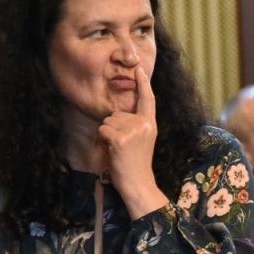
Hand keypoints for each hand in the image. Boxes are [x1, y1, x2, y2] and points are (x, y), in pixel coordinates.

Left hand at [99, 66, 167, 217]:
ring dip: (108, 134)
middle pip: (116, 113)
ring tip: (120, 150)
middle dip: (113, 127)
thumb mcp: (141, 141)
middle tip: (124, 147)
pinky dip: (104, 140)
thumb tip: (116, 115)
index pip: (147, 100)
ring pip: (108, 121)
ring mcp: (134, 131)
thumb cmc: (136, 164)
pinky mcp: (121, 138)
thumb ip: (135, 125)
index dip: (143, 84)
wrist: (139, 183)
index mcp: (150, 124)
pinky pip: (103, 130)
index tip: (139, 70)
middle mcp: (144, 124)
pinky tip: (114, 151)